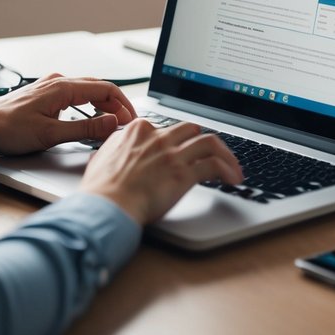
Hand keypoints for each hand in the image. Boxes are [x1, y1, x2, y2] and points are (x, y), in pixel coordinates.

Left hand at [0, 73, 136, 155]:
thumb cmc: (10, 130)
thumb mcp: (51, 134)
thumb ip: (85, 129)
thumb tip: (112, 123)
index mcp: (63, 87)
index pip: (105, 88)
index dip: (123, 104)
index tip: (131, 119)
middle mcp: (58, 82)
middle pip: (97, 87)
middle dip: (115, 104)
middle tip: (125, 123)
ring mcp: (50, 86)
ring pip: (86, 90)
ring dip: (101, 104)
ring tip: (111, 121)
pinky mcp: (44, 94)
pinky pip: (74, 94)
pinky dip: (87, 104)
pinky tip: (88, 116)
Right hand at [79, 120, 242, 225]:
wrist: (106, 206)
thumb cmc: (101, 190)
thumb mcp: (103, 158)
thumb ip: (115, 149)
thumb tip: (116, 149)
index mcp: (137, 131)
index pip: (166, 128)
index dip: (178, 141)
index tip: (184, 151)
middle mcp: (157, 138)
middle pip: (191, 129)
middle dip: (203, 141)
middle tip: (213, 155)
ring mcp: (172, 154)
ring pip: (210, 142)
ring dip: (225, 154)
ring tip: (233, 166)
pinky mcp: (183, 173)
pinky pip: (214, 165)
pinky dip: (228, 170)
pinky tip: (232, 179)